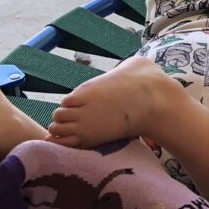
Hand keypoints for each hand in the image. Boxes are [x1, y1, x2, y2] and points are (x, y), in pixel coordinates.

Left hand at [47, 56, 183, 147]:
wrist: (152, 103)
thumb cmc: (145, 85)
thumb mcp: (130, 67)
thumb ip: (123, 68)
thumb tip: (133, 65)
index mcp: (86, 90)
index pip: (65, 102)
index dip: (73, 107)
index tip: (87, 110)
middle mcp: (81, 106)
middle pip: (58, 115)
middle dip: (65, 119)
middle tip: (82, 123)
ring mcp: (85, 123)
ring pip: (57, 129)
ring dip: (65, 132)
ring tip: (82, 134)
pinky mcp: (91, 137)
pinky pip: (68, 143)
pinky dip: (70, 143)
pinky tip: (83, 142)